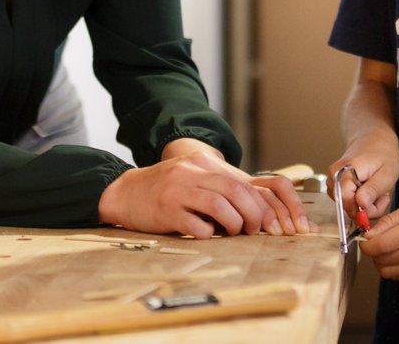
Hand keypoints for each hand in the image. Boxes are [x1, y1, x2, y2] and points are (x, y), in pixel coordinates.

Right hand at [99, 147, 311, 237]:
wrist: (127, 192)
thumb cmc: (169, 190)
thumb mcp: (196, 178)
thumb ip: (222, 187)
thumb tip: (259, 209)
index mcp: (205, 164)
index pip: (244, 183)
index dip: (262, 206)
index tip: (271, 225)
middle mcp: (194, 172)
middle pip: (236, 192)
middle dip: (253, 215)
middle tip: (253, 230)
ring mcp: (179, 190)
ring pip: (220, 206)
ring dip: (234, 225)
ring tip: (232, 232)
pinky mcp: (167, 210)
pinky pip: (196, 225)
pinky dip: (208, 234)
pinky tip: (206, 234)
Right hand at [328, 131, 398, 220]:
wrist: (373, 139)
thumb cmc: (382, 154)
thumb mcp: (386, 173)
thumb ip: (373, 190)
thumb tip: (360, 205)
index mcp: (346, 172)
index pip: (347, 203)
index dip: (364, 208)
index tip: (379, 200)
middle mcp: (333, 177)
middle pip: (347, 208)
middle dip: (367, 208)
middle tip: (381, 194)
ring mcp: (332, 181)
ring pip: (348, 207)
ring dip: (366, 205)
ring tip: (376, 189)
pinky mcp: (334, 185)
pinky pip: (347, 202)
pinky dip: (361, 201)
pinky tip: (369, 189)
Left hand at [358, 194, 398, 280]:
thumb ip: (389, 221)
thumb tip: (368, 235)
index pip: (381, 246)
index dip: (365, 244)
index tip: (364, 237)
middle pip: (382, 262)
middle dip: (372, 252)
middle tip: (374, 240)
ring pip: (389, 272)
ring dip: (381, 261)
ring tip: (387, 246)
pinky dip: (394, 267)